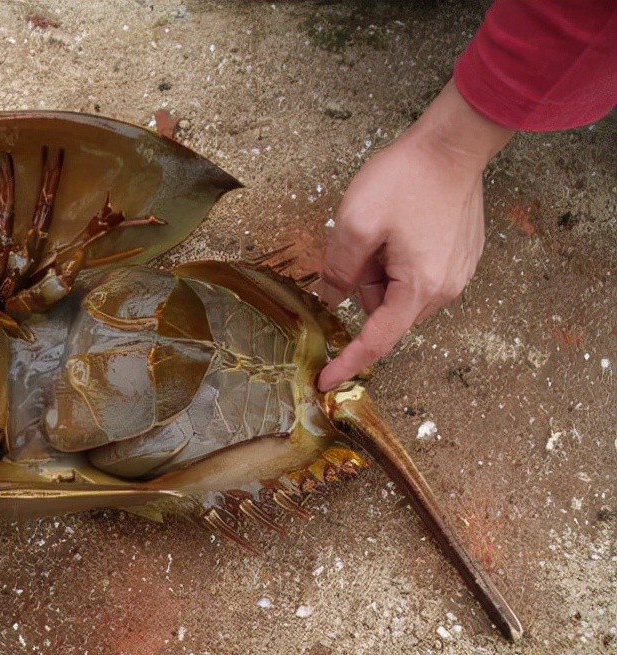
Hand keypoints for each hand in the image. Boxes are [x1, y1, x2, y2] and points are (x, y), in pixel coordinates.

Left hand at [317, 80, 513, 391]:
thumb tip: (330, 299)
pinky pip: (416, 275)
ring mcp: (457, 274)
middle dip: (364, 284)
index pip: (376, 341)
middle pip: (385, 310)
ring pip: (398, 292)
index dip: (347, 363)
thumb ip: (338, 269)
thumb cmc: (407, 179)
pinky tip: (402, 224)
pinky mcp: (460, 258)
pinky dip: (398, 259)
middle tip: (362, 242)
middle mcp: (444, 290)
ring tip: (386, 227)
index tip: (323, 382)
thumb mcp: (356, 223)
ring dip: (381, 269)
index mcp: (418, 288)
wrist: (454, 144)